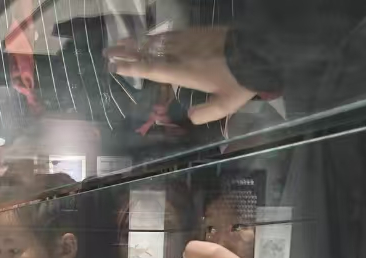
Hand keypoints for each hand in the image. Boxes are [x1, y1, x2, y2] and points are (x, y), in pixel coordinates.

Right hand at [106, 27, 255, 124]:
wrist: (257, 52)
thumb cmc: (240, 81)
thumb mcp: (226, 104)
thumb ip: (206, 113)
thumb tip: (189, 118)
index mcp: (183, 72)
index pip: (151, 70)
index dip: (132, 68)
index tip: (115, 67)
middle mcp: (181, 54)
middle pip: (148, 52)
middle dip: (127, 52)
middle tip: (108, 52)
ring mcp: (188, 40)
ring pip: (156, 41)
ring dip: (137, 42)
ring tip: (121, 42)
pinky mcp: (196, 32)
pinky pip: (170, 34)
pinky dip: (155, 36)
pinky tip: (148, 37)